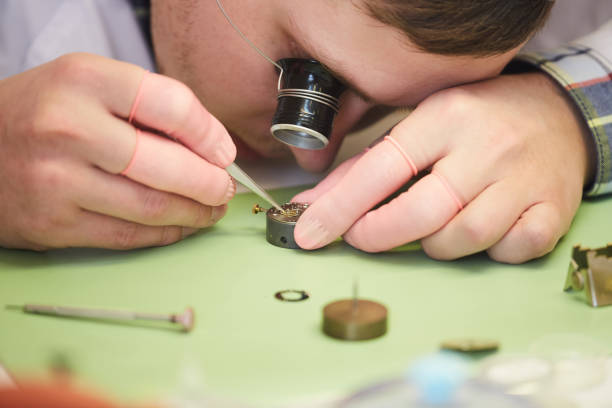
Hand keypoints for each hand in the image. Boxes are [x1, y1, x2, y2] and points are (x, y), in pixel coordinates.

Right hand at [0, 53, 235, 249]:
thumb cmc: (40, 113)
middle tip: (225, 189)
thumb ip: (145, 105)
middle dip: (211, 184)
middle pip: (168, 166)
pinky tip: (182, 225)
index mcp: (84, 81)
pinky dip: (166, 233)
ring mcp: (58, 181)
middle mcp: (69, 129)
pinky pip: (128, 236)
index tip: (223, 151)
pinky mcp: (54, 224)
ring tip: (212, 209)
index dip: (209, 133)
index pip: (172, 106)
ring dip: (195, 213)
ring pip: (152, 207)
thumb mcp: (86, 84)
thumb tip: (209, 145)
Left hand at [293, 72, 594, 262]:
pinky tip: (483, 232)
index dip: (340, 207)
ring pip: (463, 238)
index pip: (381, 168)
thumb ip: (364, 168)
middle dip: (379, 236)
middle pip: (421, 213)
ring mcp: (523, 180)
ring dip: (435, 245)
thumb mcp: (419, 125)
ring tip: (433, 226)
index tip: (309, 234)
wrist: (558, 115)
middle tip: (363, 237)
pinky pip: (509, 251)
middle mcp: (486, 147)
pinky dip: (488, 251)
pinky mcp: (552, 210)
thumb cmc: (475, 121)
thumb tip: (310, 206)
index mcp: (444, 116)